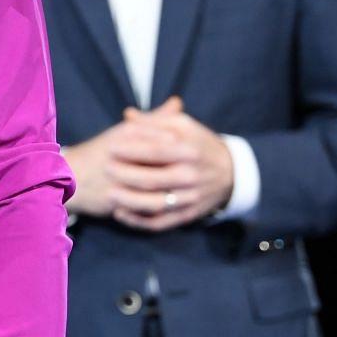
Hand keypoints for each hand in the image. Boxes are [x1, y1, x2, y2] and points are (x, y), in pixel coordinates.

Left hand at [106, 97, 233, 230]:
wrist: (231, 172)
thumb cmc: (199, 144)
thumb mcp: (183, 126)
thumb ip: (155, 121)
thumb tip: (128, 115)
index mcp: (189, 150)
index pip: (156, 150)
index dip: (131, 149)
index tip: (111, 147)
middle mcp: (191, 175)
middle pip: (153, 179)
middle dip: (126, 174)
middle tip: (105, 168)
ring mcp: (191, 197)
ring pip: (156, 203)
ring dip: (129, 201)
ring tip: (109, 193)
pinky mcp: (189, 214)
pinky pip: (161, 222)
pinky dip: (138, 221)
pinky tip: (120, 213)